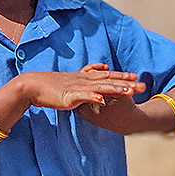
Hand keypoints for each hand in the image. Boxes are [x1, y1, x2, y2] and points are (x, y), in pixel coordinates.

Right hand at [18, 65, 144, 111]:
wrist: (32, 85)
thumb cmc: (48, 87)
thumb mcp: (68, 84)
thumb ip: (80, 83)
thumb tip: (89, 87)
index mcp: (83, 78)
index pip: (106, 76)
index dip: (121, 76)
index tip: (135, 76)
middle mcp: (83, 81)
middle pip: (109, 81)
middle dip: (127, 83)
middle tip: (143, 85)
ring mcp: (77, 88)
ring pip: (100, 88)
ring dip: (115, 89)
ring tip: (129, 92)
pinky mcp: (69, 96)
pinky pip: (83, 96)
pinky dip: (92, 97)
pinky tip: (102, 99)